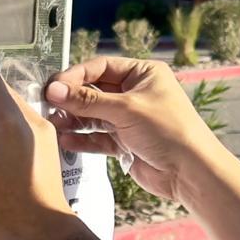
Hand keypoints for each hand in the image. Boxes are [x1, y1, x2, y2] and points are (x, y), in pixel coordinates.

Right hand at [42, 54, 211, 185]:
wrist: (190, 172)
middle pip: (94, 91)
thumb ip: (87, 100)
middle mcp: (135, 93)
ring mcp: (129, 119)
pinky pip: (97, 137)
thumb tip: (54, 89)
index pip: (100, 67)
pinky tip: (66, 140)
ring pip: (93, 115)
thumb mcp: (126, 109)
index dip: (75, 76)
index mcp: (143, 74)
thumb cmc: (170, 131)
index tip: (54, 86)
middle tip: (49, 106)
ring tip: (55, 124)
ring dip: (73, 120)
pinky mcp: (125, 142)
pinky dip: (82, 139)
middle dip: (72, 99)